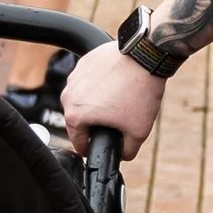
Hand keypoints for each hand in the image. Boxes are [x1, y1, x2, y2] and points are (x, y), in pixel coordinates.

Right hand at [61, 42, 168, 158]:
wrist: (145, 57)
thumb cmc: (139, 93)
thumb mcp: (138, 131)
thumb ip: (127, 151)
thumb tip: (121, 156)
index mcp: (75, 115)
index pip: (79, 142)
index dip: (93, 148)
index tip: (105, 147)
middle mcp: (68, 95)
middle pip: (81, 119)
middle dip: (99, 123)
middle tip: (121, 120)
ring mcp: (74, 77)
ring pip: (86, 99)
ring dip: (100, 103)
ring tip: (123, 100)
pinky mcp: (84, 63)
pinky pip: (91, 81)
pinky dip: (103, 86)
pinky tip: (120, 85)